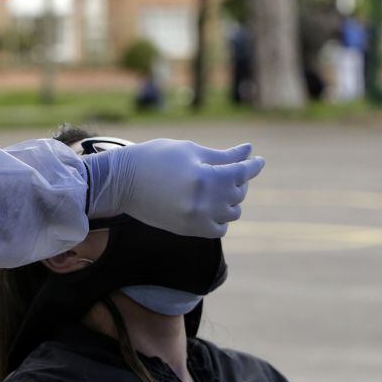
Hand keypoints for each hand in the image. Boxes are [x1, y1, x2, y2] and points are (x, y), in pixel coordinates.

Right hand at [83, 138, 264, 237]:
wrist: (122, 182)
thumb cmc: (155, 158)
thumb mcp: (190, 151)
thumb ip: (222, 156)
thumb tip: (249, 151)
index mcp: (204, 178)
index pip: (241, 173)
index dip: (253, 165)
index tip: (259, 160)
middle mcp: (203, 202)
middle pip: (238, 193)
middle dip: (239, 179)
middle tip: (230, 168)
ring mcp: (196, 219)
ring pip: (232, 213)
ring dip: (232, 199)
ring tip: (220, 186)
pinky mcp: (188, 230)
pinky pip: (219, 229)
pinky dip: (221, 218)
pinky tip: (212, 205)